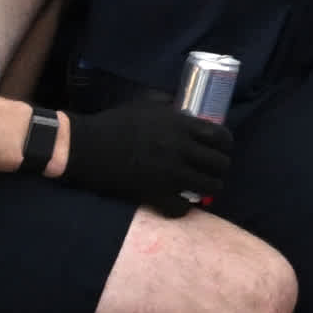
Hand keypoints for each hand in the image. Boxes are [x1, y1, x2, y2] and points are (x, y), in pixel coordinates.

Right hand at [61, 95, 235, 215]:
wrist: (86, 147)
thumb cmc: (114, 123)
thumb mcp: (145, 104)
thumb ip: (168, 105)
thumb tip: (182, 108)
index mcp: (180, 125)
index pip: (221, 137)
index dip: (226, 146)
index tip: (222, 150)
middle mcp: (180, 149)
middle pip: (220, 164)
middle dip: (220, 169)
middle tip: (212, 171)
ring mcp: (169, 173)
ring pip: (208, 187)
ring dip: (208, 189)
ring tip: (200, 189)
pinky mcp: (154, 194)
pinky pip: (182, 207)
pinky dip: (183, 207)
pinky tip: (178, 202)